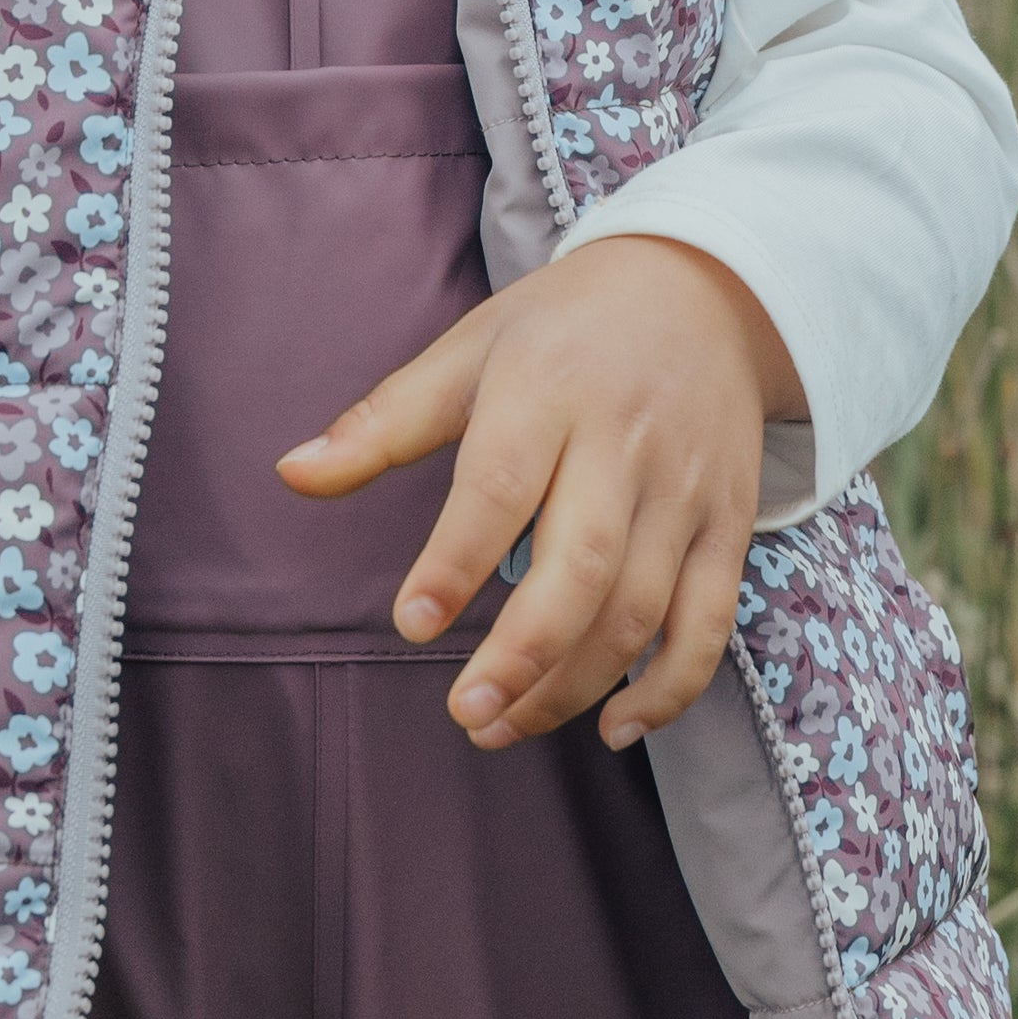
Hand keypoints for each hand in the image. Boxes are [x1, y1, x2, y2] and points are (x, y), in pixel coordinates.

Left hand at [276, 235, 802, 756]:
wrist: (703, 290)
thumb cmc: (564, 327)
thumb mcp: (471, 348)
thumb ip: (383, 421)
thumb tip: (290, 474)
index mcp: (548, 387)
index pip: (502, 481)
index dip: (456, 560)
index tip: (411, 623)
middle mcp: (624, 441)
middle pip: (582, 563)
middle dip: (524, 653)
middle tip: (464, 714)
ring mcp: (684, 489)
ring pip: (639, 607)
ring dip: (574, 684)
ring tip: (503, 726)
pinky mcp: (727, 526)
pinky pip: (706, 621)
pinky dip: (669, 687)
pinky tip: (611, 728)